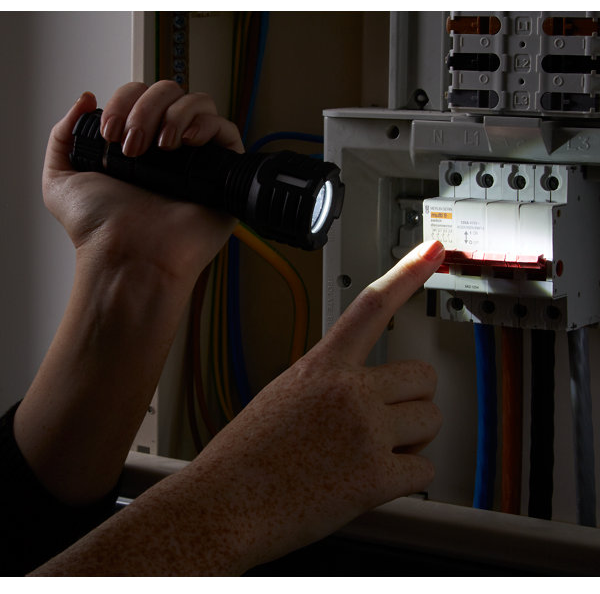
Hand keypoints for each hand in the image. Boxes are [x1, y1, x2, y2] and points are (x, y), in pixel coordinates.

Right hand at [30, 239, 444, 575]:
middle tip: (385, 421)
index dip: (408, 272)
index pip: (372, 305)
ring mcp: (365, 431)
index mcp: (321, 367)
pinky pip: (425, 470)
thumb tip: (365, 390)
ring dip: (411, 438)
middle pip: (423, 377)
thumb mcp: (283, 394)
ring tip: (370, 453)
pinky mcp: (375, 477)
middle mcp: (348, 391)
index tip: (433, 250)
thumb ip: (329, 382)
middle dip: (412, 400)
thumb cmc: (244, 456)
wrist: (221, 504)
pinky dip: (406, 479)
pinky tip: (370, 482)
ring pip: (431, 420)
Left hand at [42, 80, 242, 285]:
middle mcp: (168, 151)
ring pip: (199, 104)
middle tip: (134, 146)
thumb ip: (63, 136)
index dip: (125, 101)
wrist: (129, 256)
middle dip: (146, 109)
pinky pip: (228, 131)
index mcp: (137, 146)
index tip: (110, 133)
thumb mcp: (60, 179)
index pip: (140, 96)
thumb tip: (86, 99)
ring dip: (175, 113)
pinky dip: (208, 124)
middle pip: (170, 93)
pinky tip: (188, 141)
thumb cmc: (100, 230)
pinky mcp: (223, 175)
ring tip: (162, 147)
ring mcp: (197, 161)